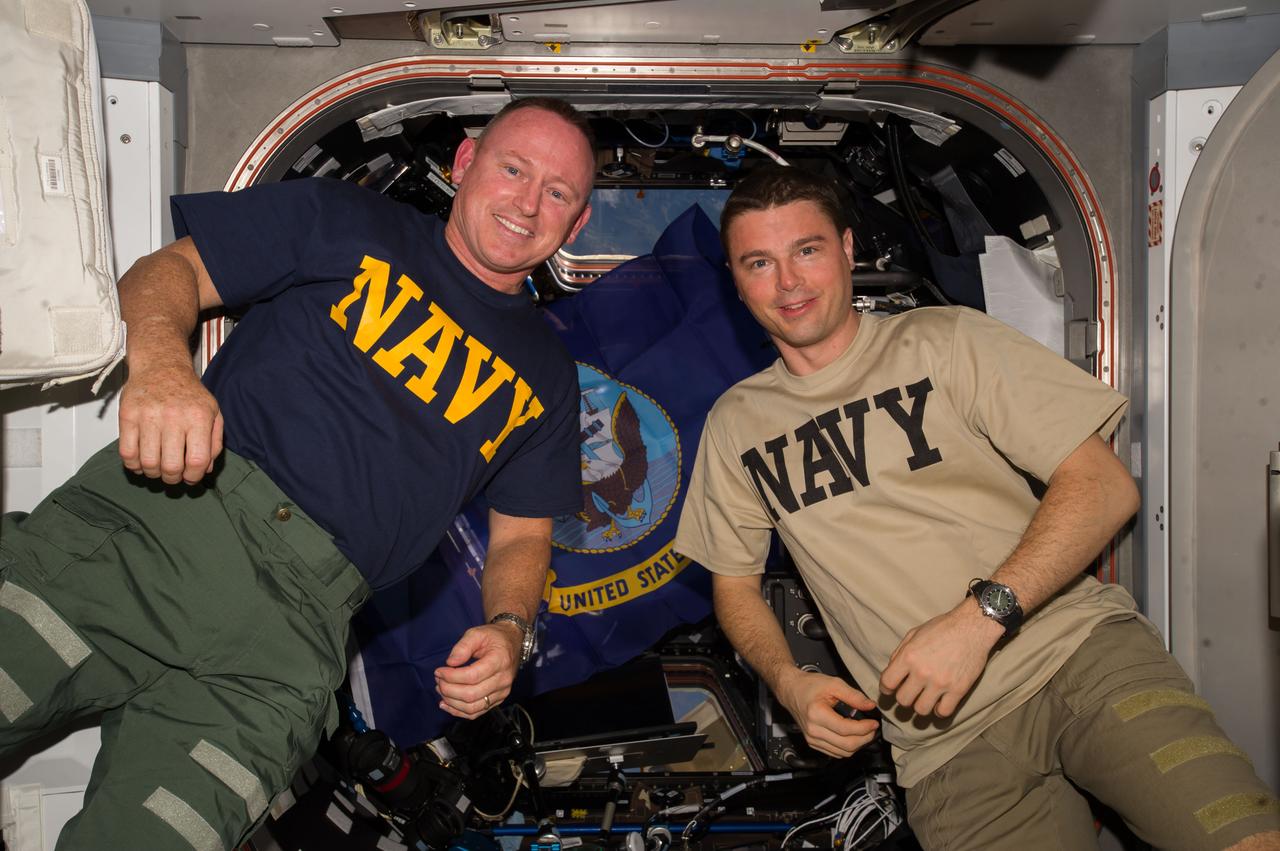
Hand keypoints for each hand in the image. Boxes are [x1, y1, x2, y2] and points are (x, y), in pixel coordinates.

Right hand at [119, 363, 223, 484]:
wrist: (161, 366)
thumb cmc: (189, 393)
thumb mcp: (213, 412)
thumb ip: (214, 442)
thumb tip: (206, 470)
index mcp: (198, 417)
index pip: (197, 460)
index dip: (194, 476)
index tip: (191, 477)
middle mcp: (174, 417)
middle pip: (171, 466)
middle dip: (173, 479)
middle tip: (173, 475)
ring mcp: (148, 416)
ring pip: (148, 463)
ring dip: (154, 473)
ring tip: (158, 468)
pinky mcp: (127, 416)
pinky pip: (127, 453)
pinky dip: (134, 465)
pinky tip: (142, 462)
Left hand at [434, 623, 521, 718]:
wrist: (512, 643)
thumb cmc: (494, 637)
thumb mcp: (477, 633)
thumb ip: (463, 646)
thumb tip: (450, 663)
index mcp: (499, 661)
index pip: (472, 676)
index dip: (452, 676)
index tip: (439, 671)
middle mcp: (503, 680)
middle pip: (471, 694)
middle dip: (448, 690)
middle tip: (438, 680)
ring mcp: (502, 692)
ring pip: (472, 707)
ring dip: (451, 702)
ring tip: (440, 689)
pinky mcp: (498, 700)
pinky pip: (476, 712)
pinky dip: (458, 711)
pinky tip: (446, 703)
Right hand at [775, 668, 878, 758]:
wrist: (791, 690)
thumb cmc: (809, 685)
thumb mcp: (833, 684)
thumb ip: (853, 695)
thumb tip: (870, 706)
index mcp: (816, 714)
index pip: (846, 729)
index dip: (864, 728)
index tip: (874, 723)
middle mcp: (813, 730)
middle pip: (846, 745)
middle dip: (864, 739)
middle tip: (872, 729)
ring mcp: (812, 739)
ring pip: (842, 752)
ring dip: (857, 745)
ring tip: (864, 733)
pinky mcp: (812, 743)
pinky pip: (835, 753)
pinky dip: (847, 748)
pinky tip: (852, 737)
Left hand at [879, 601, 1003, 718]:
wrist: (972, 627)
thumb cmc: (942, 628)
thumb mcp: (914, 634)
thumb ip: (900, 653)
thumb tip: (891, 672)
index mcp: (909, 656)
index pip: (887, 683)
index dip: (885, 688)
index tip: (890, 689)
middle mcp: (922, 672)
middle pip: (903, 700)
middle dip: (903, 697)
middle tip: (910, 692)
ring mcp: (941, 683)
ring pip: (921, 710)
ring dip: (920, 706)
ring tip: (924, 698)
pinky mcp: (958, 690)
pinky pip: (943, 712)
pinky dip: (939, 711)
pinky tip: (939, 702)